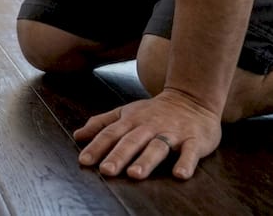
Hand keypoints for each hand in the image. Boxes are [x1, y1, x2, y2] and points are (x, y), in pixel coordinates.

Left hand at [73, 88, 221, 179]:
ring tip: (135, 174)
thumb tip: (77, 136)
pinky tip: (180, 175)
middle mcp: (150, 126)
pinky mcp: (194, 140)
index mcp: (131, 121)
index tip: (84, 161)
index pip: (111, 134)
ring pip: (157, 146)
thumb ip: (101, 123)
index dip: (97, 147)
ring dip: (146, 160)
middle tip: (106, 171)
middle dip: (118, 156)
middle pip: (132, 141)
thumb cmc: (153, 111)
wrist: (192, 98)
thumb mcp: (124, 112)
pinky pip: (190, 152)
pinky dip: (186, 162)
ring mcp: (172, 133)